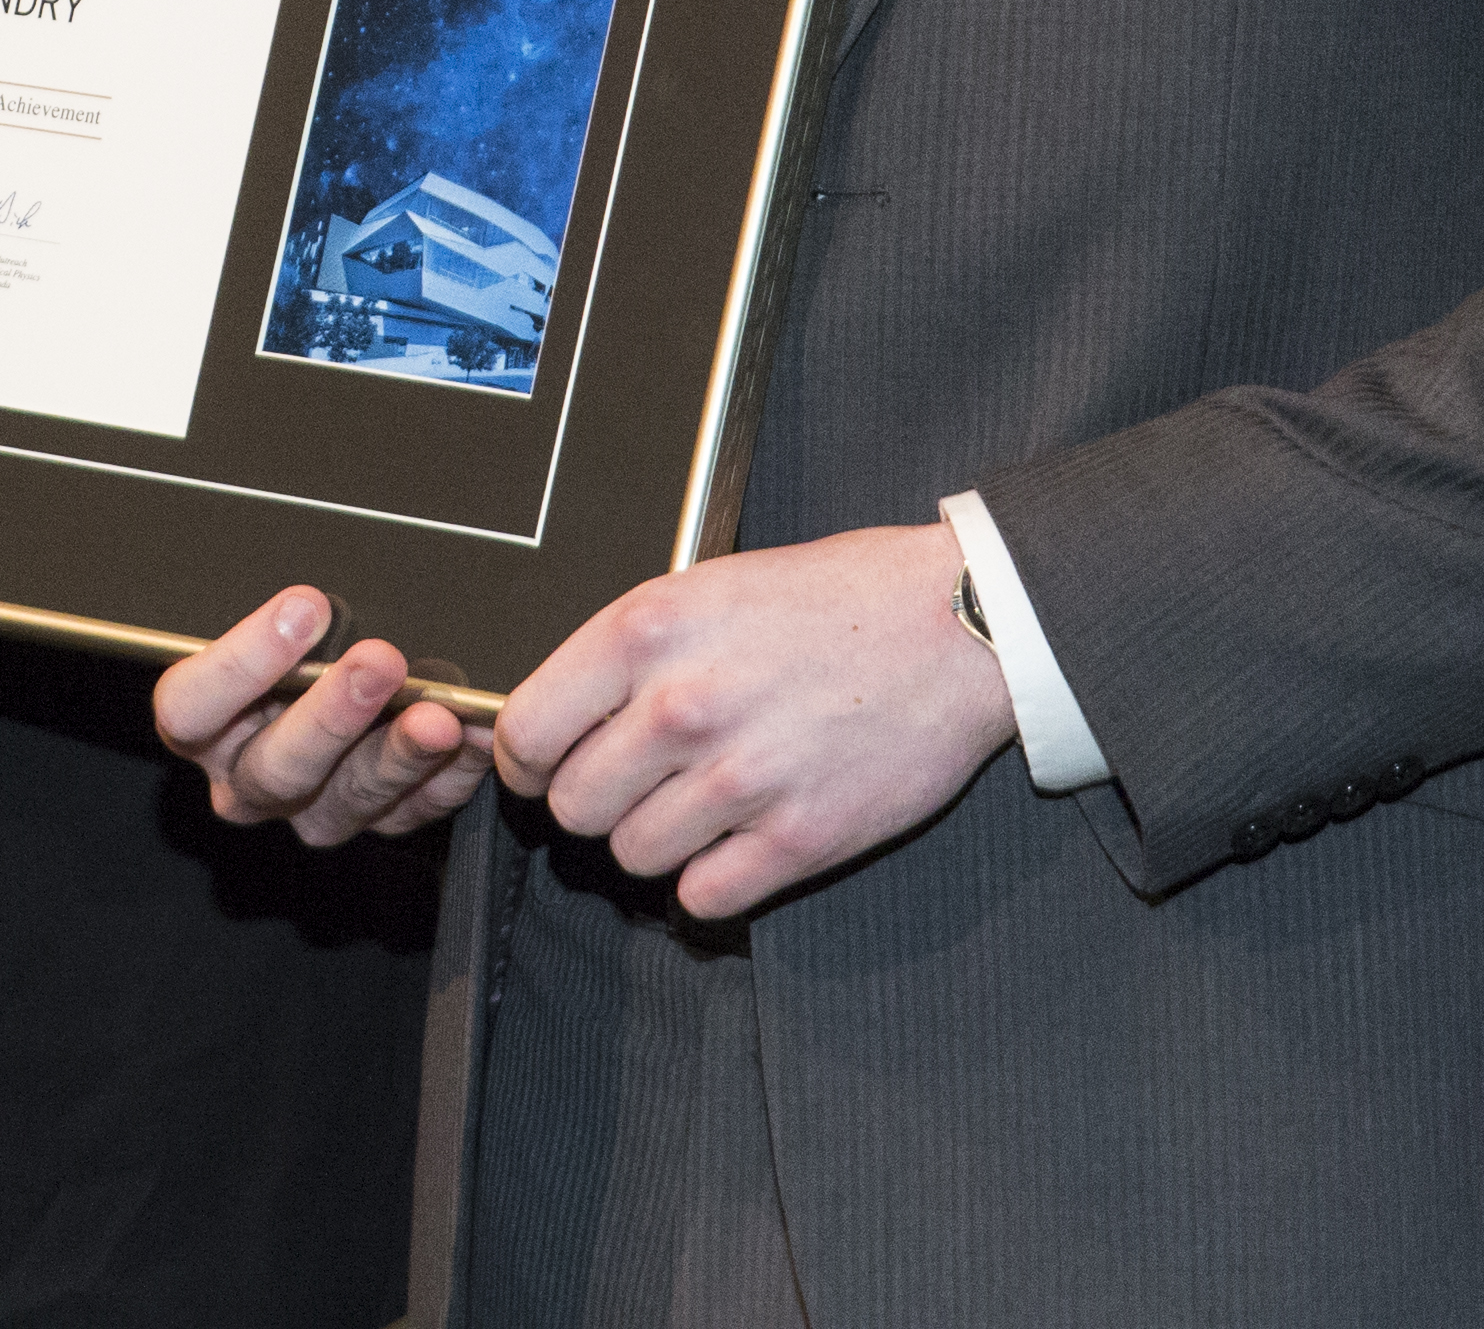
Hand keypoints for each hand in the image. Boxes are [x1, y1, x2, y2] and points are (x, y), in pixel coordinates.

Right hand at [153, 587, 487, 849]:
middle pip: (273, 767)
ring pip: (344, 802)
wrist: (340, 672)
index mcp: (200, 722)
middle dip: (332, 714)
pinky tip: (473, 737)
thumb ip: (285, 608)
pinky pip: (407, 813)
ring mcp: (307, 809)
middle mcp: (244, 777)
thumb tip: (316, 589)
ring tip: (439, 716)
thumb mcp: (277, 611)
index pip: (190, 709)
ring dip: (397, 755)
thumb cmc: (298, 630)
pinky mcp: (369, 823)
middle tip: (381, 661)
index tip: (304, 606)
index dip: (241, 663)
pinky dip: (446, 776)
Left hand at [488, 524, 1013, 920]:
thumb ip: (627, 651)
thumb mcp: (707, 587)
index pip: (527, 732)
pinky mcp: (799, 840)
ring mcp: (740, 780)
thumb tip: (559, 715)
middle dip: (596, 799)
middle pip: (573, 806)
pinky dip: (711, 879)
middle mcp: (683, 706)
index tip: (547, 764)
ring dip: (656, 838)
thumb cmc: (836, 597)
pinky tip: (739, 838)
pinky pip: (701, 896)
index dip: (529, 758)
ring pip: (632, 856)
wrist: (957, 625)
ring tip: (702, 799)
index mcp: (648, 632)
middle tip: (638, 779)